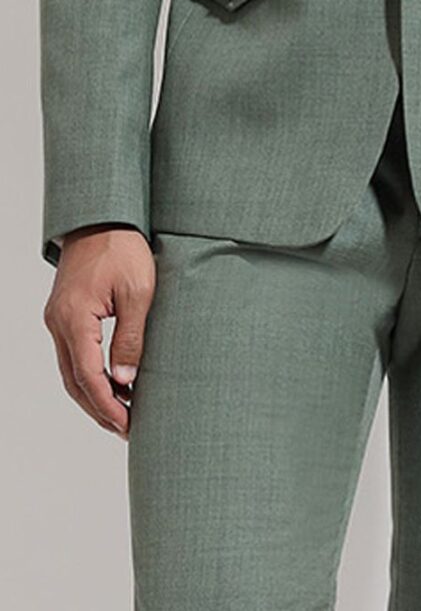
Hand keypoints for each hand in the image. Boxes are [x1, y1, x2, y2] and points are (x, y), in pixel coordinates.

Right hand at [43, 225, 155, 437]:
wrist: (101, 217)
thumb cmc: (123, 248)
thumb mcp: (138, 292)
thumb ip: (129, 338)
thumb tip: (125, 382)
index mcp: (75, 319)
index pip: (88, 377)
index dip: (108, 406)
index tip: (128, 424)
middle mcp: (58, 323)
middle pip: (74, 381)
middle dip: (99, 409)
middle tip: (126, 428)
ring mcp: (57, 318)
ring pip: (71, 371)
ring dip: (94, 394)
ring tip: (122, 413)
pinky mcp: (64, 313)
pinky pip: (72, 354)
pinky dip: (89, 374)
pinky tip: (111, 382)